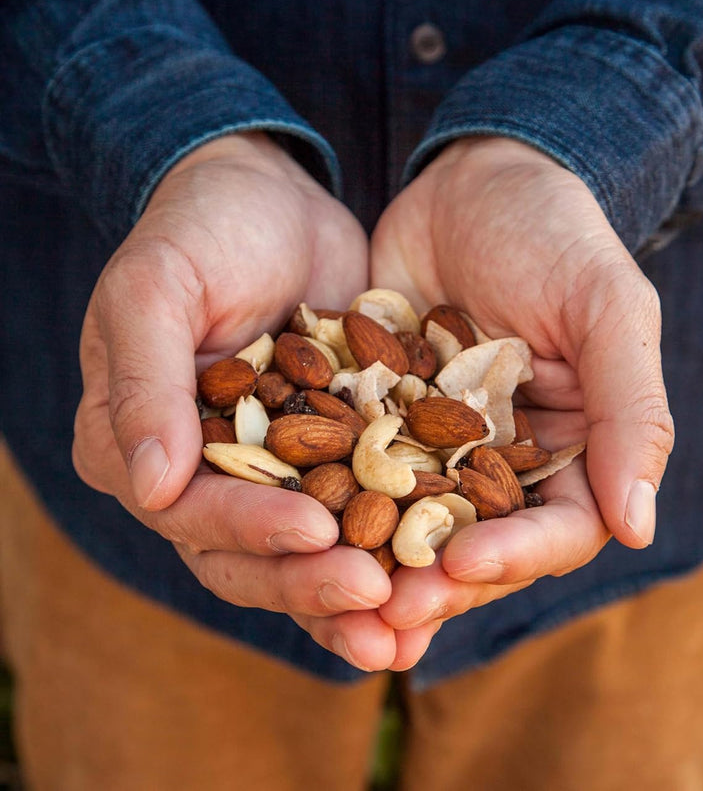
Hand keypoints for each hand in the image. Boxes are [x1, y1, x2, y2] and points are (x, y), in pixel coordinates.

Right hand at [72, 132, 408, 669]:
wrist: (270, 197)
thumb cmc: (200, 229)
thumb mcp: (156, 287)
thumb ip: (146, 382)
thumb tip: (149, 487)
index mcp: (138, 443)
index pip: (189, 509)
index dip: (249, 528)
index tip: (313, 533)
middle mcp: (197, 473)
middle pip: (246, 553)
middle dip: (310, 582)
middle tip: (376, 601)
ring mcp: (266, 470)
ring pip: (304, 552)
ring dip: (352, 595)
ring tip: (409, 631)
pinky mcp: (328, 454)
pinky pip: (357, 510)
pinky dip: (391, 547)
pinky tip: (437, 579)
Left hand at [370, 136, 673, 631]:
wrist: (473, 176)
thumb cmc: (556, 233)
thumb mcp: (606, 310)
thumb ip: (630, 413)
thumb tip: (639, 527)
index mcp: (569, 447)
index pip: (555, 527)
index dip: (515, 556)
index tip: (465, 564)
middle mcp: (500, 458)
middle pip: (473, 542)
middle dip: (433, 580)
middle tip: (383, 613)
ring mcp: (432, 440)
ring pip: (406, 520)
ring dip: (373, 562)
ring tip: (335, 596)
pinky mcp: (375, 413)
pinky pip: (349, 466)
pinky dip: (326, 499)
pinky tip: (291, 526)